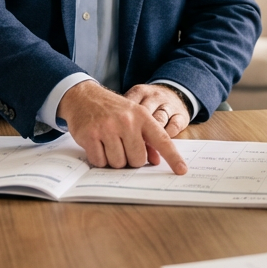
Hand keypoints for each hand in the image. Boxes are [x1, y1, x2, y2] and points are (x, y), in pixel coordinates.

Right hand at [57, 81, 187, 173]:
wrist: (84, 96)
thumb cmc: (112, 110)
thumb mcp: (134, 117)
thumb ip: (146, 138)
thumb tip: (156, 160)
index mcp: (142, 116)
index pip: (162, 140)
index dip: (173, 157)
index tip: (182, 170)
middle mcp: (126, 121)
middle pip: (137, 160)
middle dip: (131, 160)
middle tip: (123, 147)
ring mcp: (107, 128)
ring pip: (118, 163)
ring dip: (113, 160)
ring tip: (109, 144)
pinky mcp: (90, 135)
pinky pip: (100, 162)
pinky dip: (99, 159)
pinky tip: (97, 145)